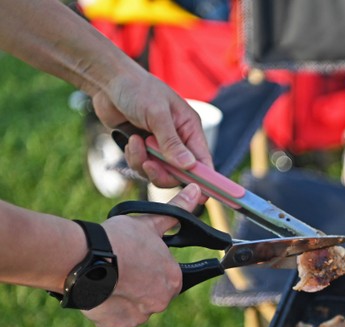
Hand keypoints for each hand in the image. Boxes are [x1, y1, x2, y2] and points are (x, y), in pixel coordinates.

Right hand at [82, 184, 203, 326]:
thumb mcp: (149, 223)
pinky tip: (101, 294)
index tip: (137, 262)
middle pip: (152, 295)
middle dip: (139, 285)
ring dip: (125, 298)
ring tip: (108, 279)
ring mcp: (140, 317)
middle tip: (121, 270)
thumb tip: (197, 191)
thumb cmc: (118, 239)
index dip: (152, 268)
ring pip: (134, 309)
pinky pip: (117, 322)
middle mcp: (161, 302)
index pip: (168, 277)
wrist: (83, 257)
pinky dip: (109, 312)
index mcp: (173, 279)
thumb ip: (177, 212)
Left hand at [91, 69, 212, 188]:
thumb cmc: (137, 89)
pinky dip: (134, 158)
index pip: (203, 161)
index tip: (201, 195)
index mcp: (190, 128)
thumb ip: (172, 142)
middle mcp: (178, 140)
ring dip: (145, 163)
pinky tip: (129, 140)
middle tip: (150, 165)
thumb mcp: (157, 114)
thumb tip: (188, 166)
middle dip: (164, 173)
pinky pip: (142, 166)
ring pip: (159, 172)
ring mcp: (159, 146)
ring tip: (136, 143)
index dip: (205, 180)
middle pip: (180, 173)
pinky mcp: (142, 149)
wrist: (107, 81)